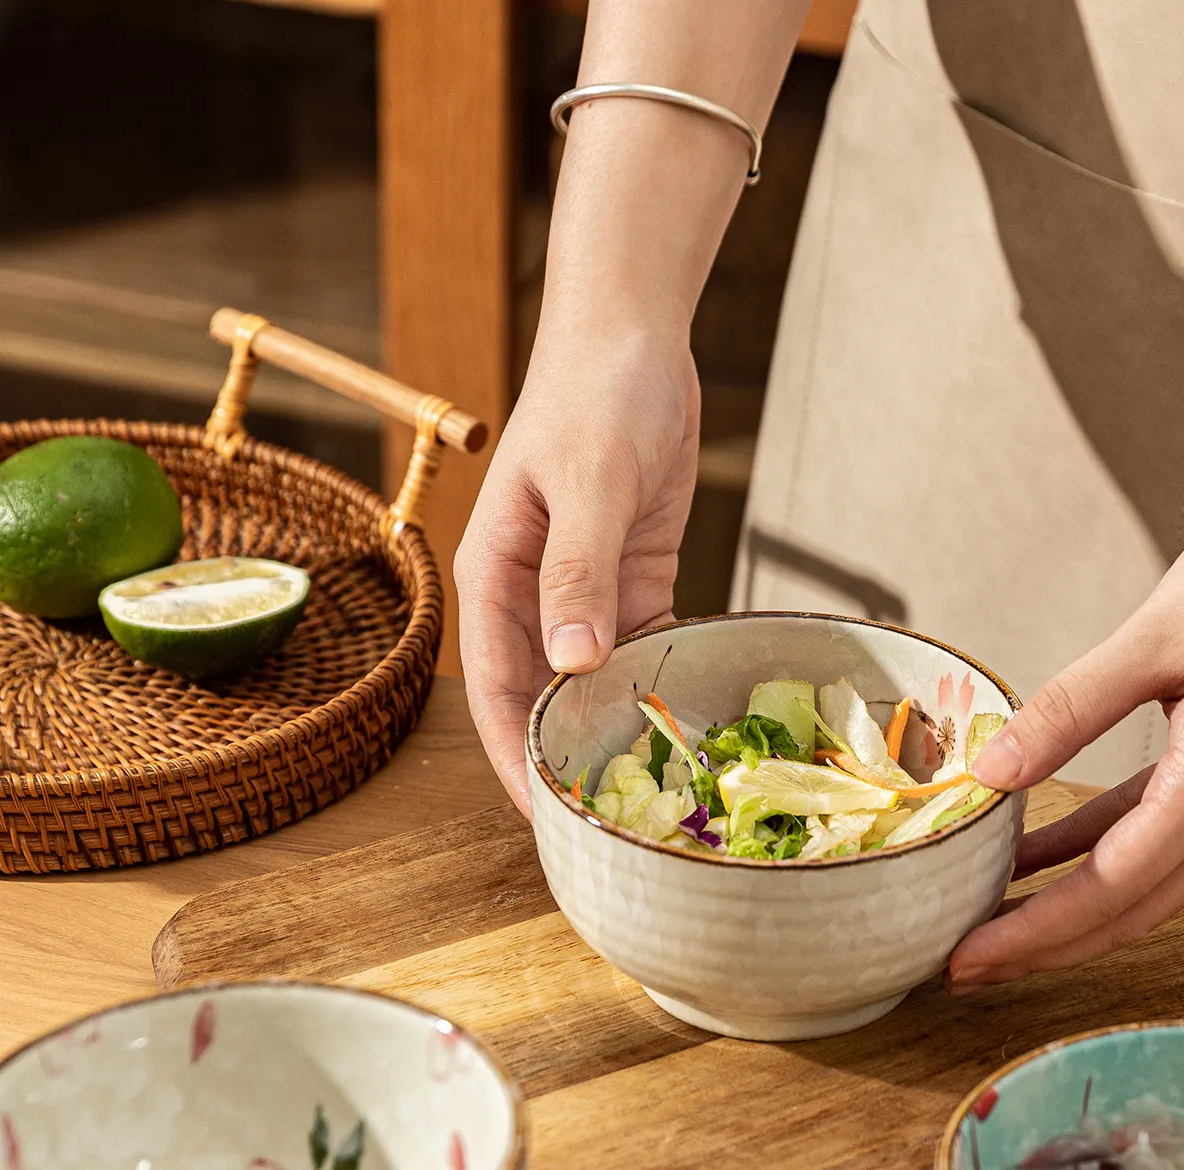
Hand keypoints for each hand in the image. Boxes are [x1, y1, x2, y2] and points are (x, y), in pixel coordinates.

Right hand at [455, 317, 699, 812]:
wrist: (637, 334)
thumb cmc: (595, 394)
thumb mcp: (588, 484)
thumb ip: (580, 575)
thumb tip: (572, 666)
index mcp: (495, 574)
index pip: (495, 685)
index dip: (514, 754)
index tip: (544, 815)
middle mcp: (533, 592)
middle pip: (542, 694)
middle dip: (565, 755)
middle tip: (606, 820)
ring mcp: (584, 588)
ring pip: (594, 678)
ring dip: (616, 725)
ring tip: (653, 786)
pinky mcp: (634, 576)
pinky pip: (643, 645)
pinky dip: (659, 680)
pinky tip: (688, 718)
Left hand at [948, 453, 1183, 984]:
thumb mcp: (1153, 635)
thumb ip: (1068, 710)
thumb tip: (987, 776)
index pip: (1104, 891)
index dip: (1027, 934)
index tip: (959, 961)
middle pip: (1125, 912)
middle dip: (1041, 948)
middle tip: (959, 970)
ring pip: (1142, 886)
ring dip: (1067, 912)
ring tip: (989, 924)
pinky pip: (1153, 834)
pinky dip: (1093, 853)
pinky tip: (1035, 852)